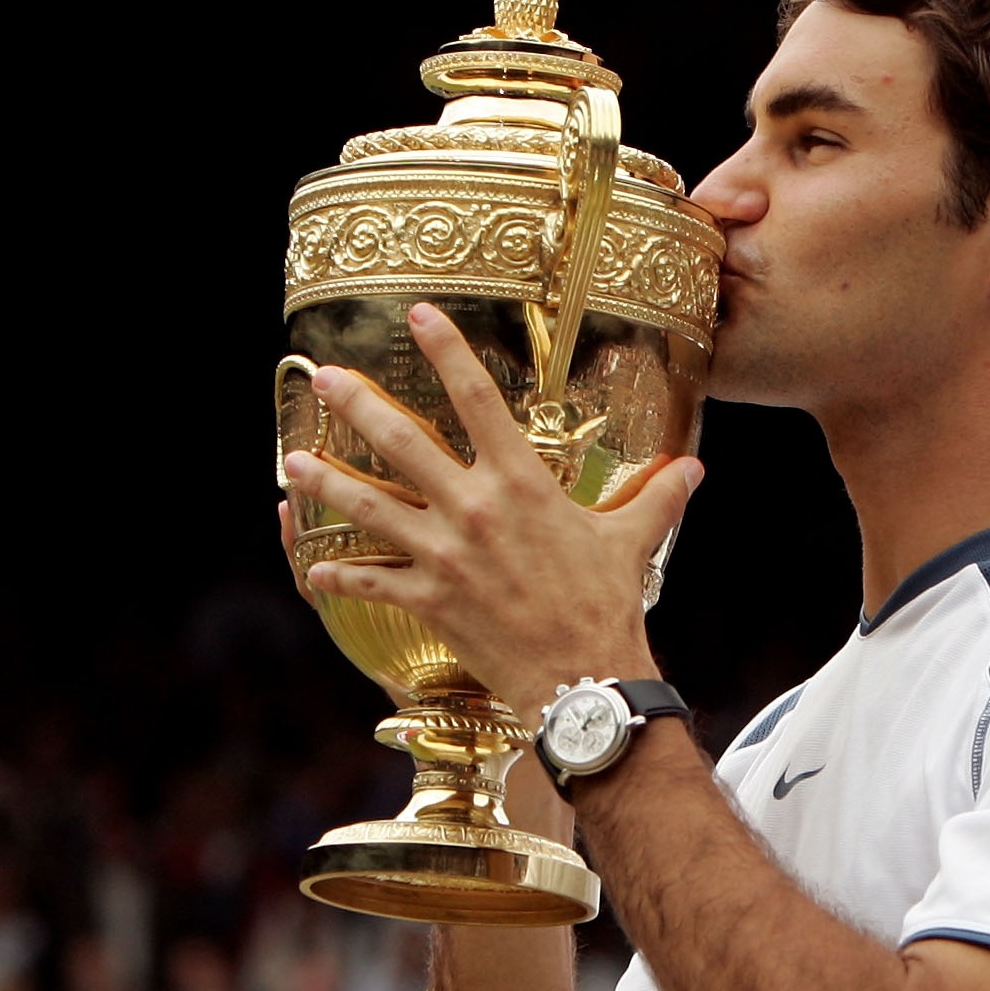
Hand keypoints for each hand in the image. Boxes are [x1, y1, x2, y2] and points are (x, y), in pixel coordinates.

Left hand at [280, 301, 701, 722]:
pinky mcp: (429, 599)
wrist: (583, 675)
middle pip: (403, 441)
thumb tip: (696, 469)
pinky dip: (339, 577)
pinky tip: (314, 569)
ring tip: (294, 459)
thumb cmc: (608, 605)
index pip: (477, 399)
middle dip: (357, 404)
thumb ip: (657, 498)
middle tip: (323, 376)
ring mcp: (445, 554)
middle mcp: (475, 508)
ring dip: (328, 481)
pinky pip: (371, 582)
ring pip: (369, 505)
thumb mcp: (633, 540)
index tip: (418, 315)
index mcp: (521, 482)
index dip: (446, 351)